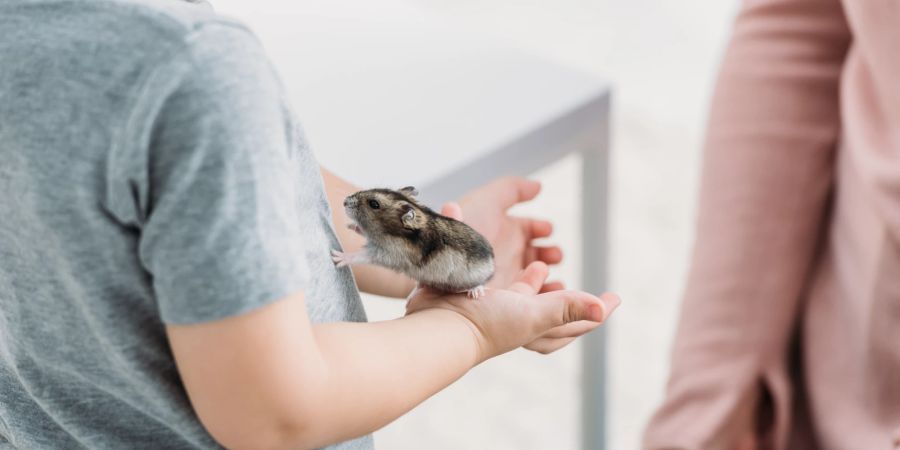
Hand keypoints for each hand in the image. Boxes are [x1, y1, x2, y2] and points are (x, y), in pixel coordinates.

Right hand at [406, 262, 619, 360]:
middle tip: (580, 289)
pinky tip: (509, 253)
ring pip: (525, 297)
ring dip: (537, 285)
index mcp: (535, 326)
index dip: (596, 310)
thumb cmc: (487, 324)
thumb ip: (567, 308)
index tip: (615, 298)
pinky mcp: (475, 292)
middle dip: (567, 301)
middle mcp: (517, 319)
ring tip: (541, 266)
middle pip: (552, 313)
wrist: (438, 325)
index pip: (574, 322)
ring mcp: (495, 307)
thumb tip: (604, 309)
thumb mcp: (534, 314)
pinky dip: (509, 269)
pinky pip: (500, 279)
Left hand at [442, 177, 562, 290]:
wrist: (438, 264)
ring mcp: (504, 276)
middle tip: (555, 255)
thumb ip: (513, 189)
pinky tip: (547, 293)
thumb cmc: (459, 230)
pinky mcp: (502, 298)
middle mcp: (505, 253)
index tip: (546, 230)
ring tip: (553, 278)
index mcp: (503, 230)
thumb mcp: (487, 201)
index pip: (528, 228)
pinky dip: (541, 295)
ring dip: (548, 275)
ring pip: (535, 276)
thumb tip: (538, 187)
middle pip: (536, 253)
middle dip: (550, 253)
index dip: (541, 228)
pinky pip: (528, 297)